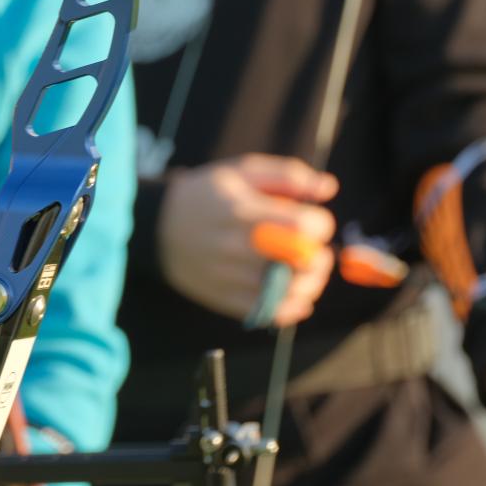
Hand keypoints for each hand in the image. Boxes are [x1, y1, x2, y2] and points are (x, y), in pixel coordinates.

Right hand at [157, 156, 337, 320]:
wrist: (157, 227)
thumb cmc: (207, 194)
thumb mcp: (241, 172)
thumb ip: (287, 176)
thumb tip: (328, 189)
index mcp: (242, 212)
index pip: (301, 226)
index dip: (320, 223)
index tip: (313, 219)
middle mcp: (236, 247)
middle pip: (300, 263)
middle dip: (319, 256)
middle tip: (314, 249)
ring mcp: (229, 277)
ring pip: (289, 292)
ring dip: (311, 283)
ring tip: (308, 270)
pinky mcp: (224, 299)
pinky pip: (269, 313)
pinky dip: (292, 308)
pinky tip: (296, 295)